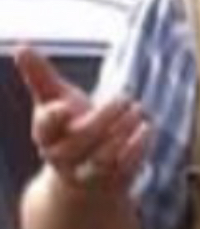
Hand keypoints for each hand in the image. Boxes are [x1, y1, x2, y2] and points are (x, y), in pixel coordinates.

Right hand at [16, 45, 148, 194]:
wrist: (83, 177)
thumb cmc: (68, 129)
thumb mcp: (54, 101)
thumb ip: (40, 77)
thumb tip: (21, 46)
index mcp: (46, 135)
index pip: (45, 127)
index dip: (53, 118)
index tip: (65, 106)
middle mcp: (63, 157)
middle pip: (83, 138)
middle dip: (106, 116)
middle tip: (124, 97)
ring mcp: (88, 173)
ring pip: (105, 156)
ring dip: (125, 130)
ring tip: (138, 109)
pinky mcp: (112, 182)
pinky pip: (126, 168)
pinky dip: (139, 147)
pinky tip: (148, 127)